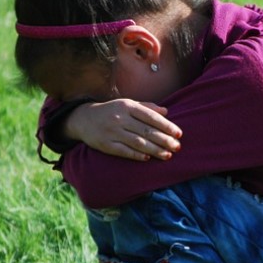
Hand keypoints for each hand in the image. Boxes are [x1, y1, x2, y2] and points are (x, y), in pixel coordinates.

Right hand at [64, 99, 182, 160]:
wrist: (84, 119)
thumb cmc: (111, 111)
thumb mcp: (127, 104)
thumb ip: (147, 107)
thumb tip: (166, 112)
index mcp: (127, 106)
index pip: (151, 116)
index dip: (166, 126)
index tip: (179, 134)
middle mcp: (120, 118)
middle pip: (146, 130)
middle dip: (164, 140)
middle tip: (177, 147)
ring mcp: (112, 132)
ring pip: (137, 142)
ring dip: (154, 150)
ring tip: (168, 155)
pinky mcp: (105, 144)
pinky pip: (124, 151)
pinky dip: (136, 155)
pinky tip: (148, 158)